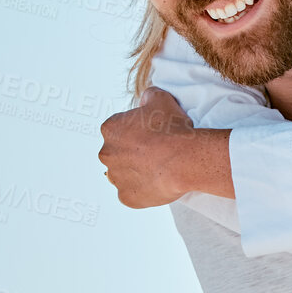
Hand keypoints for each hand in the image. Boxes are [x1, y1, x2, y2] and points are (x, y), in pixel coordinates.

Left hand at [98, 87, 195, 207]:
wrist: (184, 159)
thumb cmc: (172, 129)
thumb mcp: (162, 99)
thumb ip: (148, 96)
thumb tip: (145, 99)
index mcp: (111, 129)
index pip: (118, 129)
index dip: (135, 132)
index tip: (150, 135)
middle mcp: (107, 154)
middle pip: (117, 153)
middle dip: (132, 153)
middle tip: (154, 153)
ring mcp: (116, 178)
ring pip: (123, 175)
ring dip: (135, 172)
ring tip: (157, 169)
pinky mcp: (127, 197)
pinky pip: (132, 194)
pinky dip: (142, 190)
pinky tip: (158, 183)